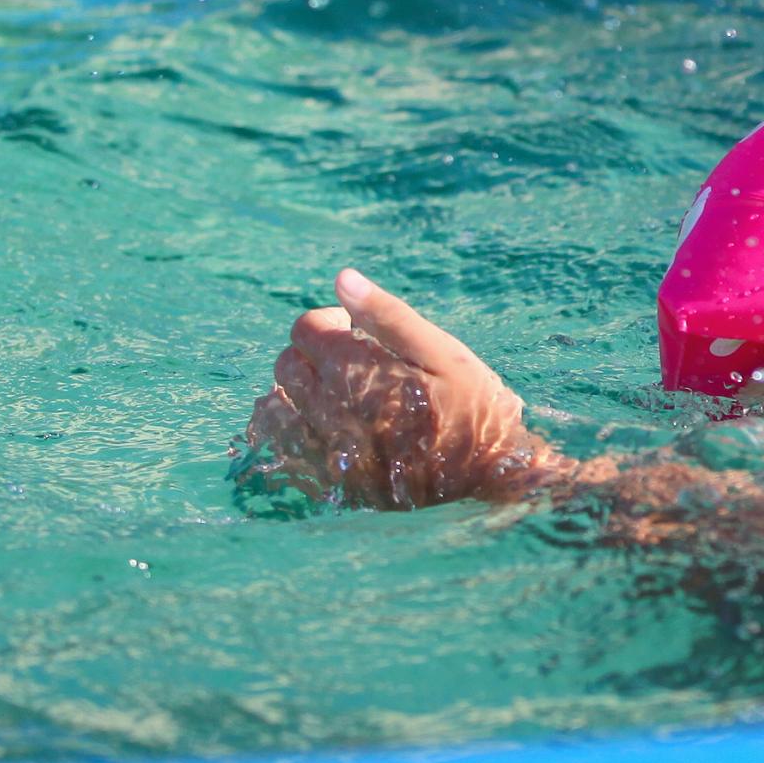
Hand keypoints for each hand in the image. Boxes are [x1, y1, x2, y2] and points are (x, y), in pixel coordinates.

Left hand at [245, 269, 557, 507]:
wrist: (488, 473)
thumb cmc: (472, 404)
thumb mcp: (442, 350)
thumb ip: (389, 315)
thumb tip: (343, 279)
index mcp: (357, 372)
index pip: (305, 329)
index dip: (330, 322)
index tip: (359, 333)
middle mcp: (331, 413)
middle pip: (286, 366)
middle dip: (312, 356)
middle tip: (352, 364)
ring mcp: (327, 453)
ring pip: (275, 409)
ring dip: (297, 395)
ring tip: (336, 397)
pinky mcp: (329, 483)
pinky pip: (282, 452)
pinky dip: (292, 434)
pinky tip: (322, 429)